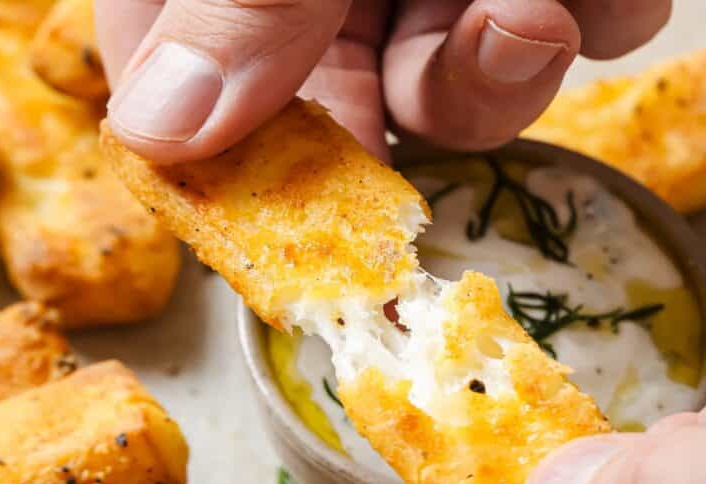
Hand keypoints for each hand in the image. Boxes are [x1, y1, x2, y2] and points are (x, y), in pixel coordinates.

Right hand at [96, 0, 670, 163]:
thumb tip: (152, 130)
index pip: (176, 70)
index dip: (220, 152)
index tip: (275, 205)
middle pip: (327, 101)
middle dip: (397, 112)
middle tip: (447, 75)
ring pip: (452, 79)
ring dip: (499, 67)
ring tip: (530, 2)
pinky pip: (561, 23)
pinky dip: (589, 10)